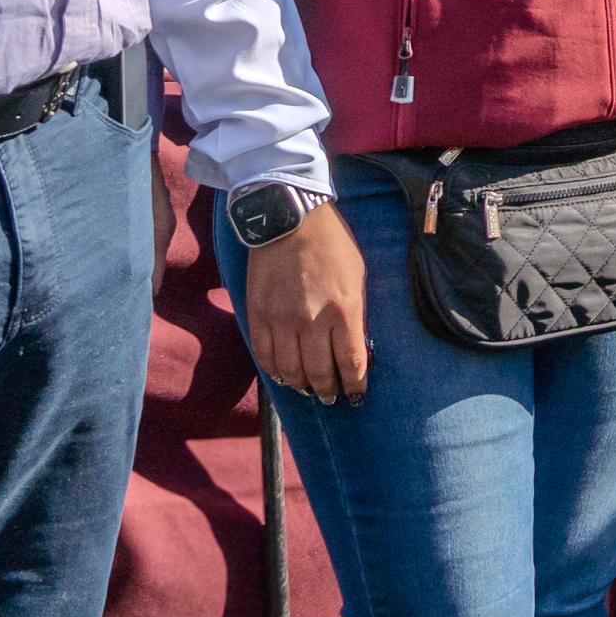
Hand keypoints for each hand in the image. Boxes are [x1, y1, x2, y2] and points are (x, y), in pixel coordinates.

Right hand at [243, 201, 370, 407]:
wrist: (290, 218)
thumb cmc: (331, 244)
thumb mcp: (357, 278)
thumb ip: (355, 315)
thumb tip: (353, 349)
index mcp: (344, 310)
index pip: (352, 363)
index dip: (356, 385)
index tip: (357, 395)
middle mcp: (312, 320)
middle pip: (320, 373)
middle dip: (329, 392)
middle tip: (333, 398)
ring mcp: (282, 319)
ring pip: (291, 370)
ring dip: (302, 386)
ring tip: (309, 389)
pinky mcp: (258, 314)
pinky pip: (265, 356)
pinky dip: (275, 372)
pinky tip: (284, 376)